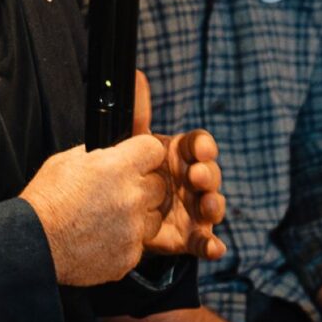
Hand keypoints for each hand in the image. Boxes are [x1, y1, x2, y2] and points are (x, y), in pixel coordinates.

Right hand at [20, 135, 168, 285]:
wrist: (34, 242)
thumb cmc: (46, 199)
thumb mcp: (67, 160)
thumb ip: (98, 154)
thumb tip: (114, 151)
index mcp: (117, 168)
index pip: (154, 150)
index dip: (145, 154)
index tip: (138, 160)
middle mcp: (131, 198)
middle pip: (159, 186)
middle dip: (143, 187)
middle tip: (120, 193)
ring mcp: (133, 230)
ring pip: (154, 219)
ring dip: (139, 217)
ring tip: (111, 219)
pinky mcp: (129, 256)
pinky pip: (138, 245)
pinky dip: (125, 242)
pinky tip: (103, 238)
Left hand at [131, 70, 227, 259]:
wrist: (106, 215)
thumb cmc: (129, 173)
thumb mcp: (130, 144)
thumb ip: (137, 112)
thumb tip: (136, 74)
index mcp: (180, 155)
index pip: (198, 146)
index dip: (202, 146)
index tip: (199, 149)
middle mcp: (191, 181)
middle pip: (209, 174)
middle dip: (208, 174)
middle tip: (198, 176)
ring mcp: (192, 209)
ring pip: (211, 206)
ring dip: (214, 205)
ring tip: (207, 206)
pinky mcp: (187, 237)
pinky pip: (203, 242)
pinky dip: (211, 245)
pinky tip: (213, 248)